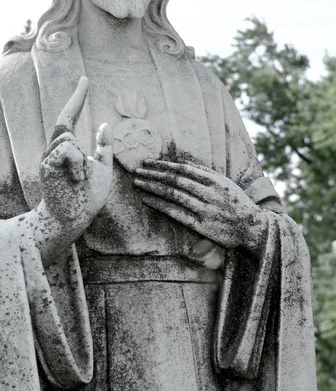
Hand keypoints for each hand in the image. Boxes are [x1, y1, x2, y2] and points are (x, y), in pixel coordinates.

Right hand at [33, 77, 112, 264]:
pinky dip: (76, 164)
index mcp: (68, 149)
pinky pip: (66, 150)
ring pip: (67, 139)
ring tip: (78, 180)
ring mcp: (48, 157)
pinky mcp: (46, 166)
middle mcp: (54, 150)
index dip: (77, 98)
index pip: (70, 116)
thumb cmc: (87, 198)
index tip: (84, 80)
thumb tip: (105, 124)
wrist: (72, 219)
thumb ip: (104, 147)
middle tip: (81, 174)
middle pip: (64, 123)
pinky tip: (75, 179)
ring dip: (80, 160)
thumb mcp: (103, 168)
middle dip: (75, 126)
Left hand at [134, 160, 265, 255]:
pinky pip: (176, 213)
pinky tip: (148, 199)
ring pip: (174, 195)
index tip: (149, 162)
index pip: (183, 169)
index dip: (164, 165)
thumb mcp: (225, 183)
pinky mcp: (202, 225)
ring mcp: (205, 209)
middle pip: (175, 180)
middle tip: (137, 170)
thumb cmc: (235, 203)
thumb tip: (184, 163)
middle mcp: (209, 193)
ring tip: (138, 182)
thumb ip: (205, 173)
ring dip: (153, 187)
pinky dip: (161, 205)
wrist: (252, 227)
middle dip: (154, 174)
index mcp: (215, 180)